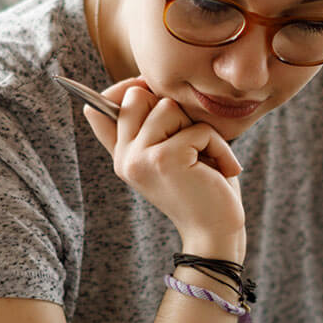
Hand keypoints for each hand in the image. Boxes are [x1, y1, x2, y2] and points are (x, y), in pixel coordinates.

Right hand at [83, 78, 245, 252]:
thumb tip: (120, 93)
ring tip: (206, 159)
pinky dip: (219, 147)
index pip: (101, 107)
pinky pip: (197, 129)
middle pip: (137, 95)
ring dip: (199, 130)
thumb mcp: (168, 155)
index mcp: (121, 155)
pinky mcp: (165, 159)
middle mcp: (123, 158)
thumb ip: (146, 129)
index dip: (127, 89)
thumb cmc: (201, 189)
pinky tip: (221, 171)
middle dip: (173, 110)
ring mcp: (140, 158)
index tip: (149, 92)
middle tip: (190, 143)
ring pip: (168, 107)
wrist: (215, 233)